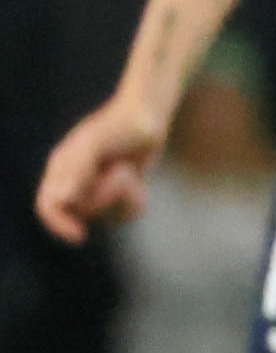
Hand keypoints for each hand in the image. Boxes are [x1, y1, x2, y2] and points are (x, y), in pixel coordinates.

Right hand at [35, 95, 166, 241]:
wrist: (148, 116)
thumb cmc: (120, 126)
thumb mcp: (96, 144)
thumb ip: (76, 170)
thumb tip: (61, 199)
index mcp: (61, 168)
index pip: (49, 206)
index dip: (58, 224)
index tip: (80, 235)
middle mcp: (74, 181)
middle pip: (84, 213)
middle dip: (108, 197)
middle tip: (124, 171)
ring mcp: (96, 189)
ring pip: (106, 216)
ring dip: (125, 197)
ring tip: (130, 170)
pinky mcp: (117, 194)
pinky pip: (124, 215)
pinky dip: (135, 202)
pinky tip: (138, 180)